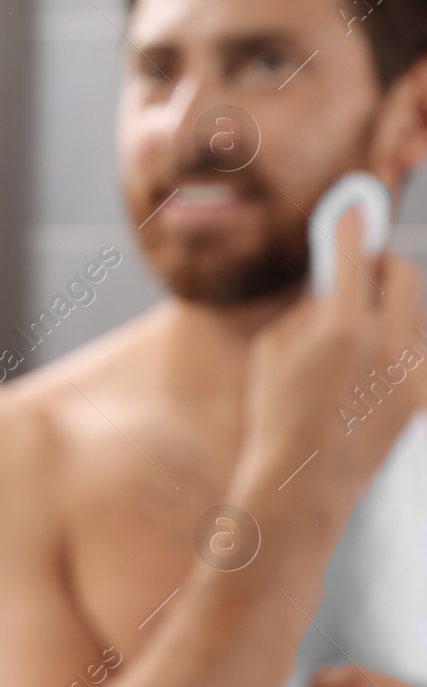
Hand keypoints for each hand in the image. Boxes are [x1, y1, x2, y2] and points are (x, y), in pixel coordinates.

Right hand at [233, 209, 423, 554]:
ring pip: (412, 313)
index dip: (354, 221)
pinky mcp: (422, 395)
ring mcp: (411, 371)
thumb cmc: (274, 416)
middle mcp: (388, 343)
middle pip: (401, 273)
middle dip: (379, 266)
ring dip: (390, 309)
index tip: (354, 203)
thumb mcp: (274, 350)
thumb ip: (309, 309)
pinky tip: (371, 368)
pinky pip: (417, 349)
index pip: (357, 251)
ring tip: (356, 338)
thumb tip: (331, 282)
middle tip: (358, 272)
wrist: (302, 483)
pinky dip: (398, 346)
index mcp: (344, 325)